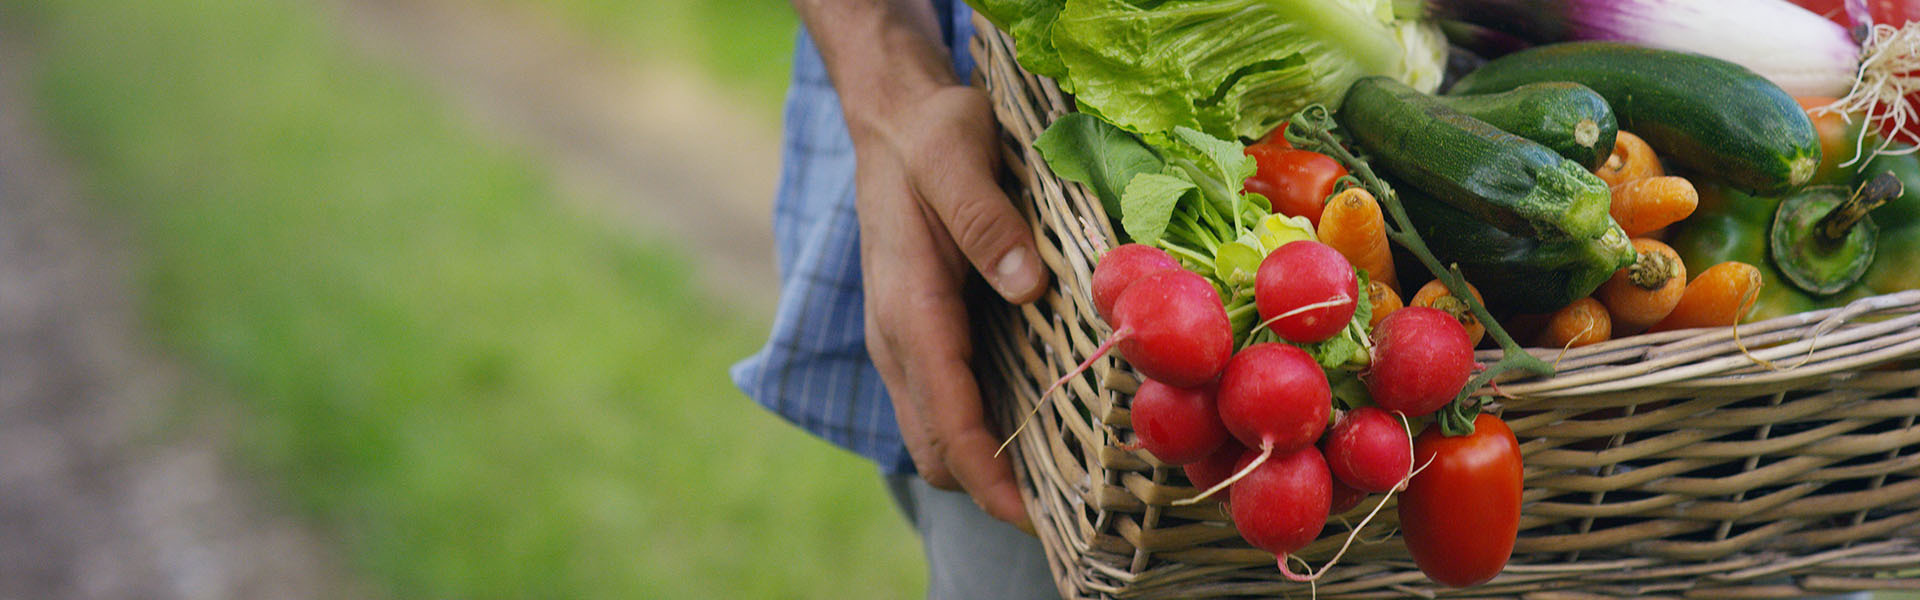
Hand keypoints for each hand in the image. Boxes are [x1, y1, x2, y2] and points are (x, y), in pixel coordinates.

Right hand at [853, 83, 1047, 527]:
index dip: (988, 478)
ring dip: (987, 466)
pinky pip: (945, 404)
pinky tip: (1038, 426)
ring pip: (937, 434)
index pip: (946, 420)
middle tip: (1070, 508)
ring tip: (1063, 482)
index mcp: (908, 308)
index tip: (1035, 517)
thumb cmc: (932, 134)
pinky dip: (981, 432)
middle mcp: (897, 339)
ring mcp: (903, 341)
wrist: (893, 118)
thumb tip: (1025, 284)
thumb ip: (986, 219)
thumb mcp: (958, 154)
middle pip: (936, 449)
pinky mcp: (918, 335)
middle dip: (991, 490)